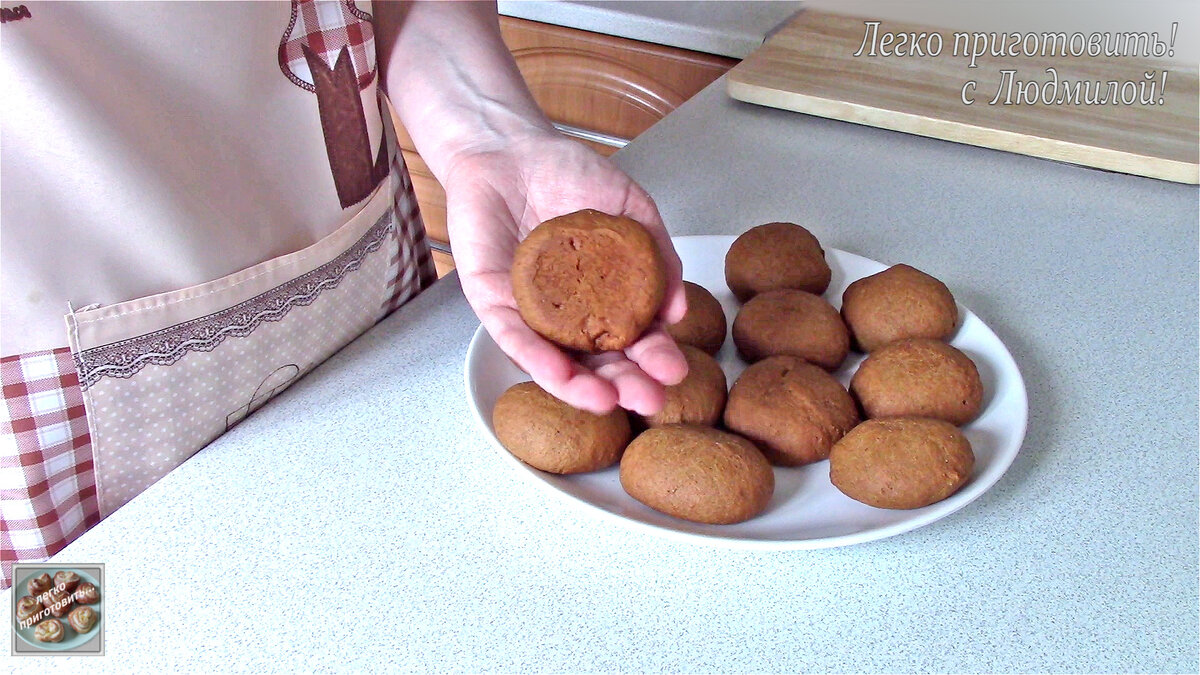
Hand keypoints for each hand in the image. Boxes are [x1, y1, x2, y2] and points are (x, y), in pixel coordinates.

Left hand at [442, 129, 687, 414]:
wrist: (511, 146)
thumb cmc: (568, 173)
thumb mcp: (631, 208)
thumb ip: (657, 252)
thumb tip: (679, 309)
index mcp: (603, 296)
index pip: (631, 337)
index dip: (653, 357)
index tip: (675, 372)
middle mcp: (568, 313)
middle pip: (597, 360)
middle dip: (625, 385)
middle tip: (651, 400)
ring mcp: (528, 311)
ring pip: (554, 360)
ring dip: (581, 386)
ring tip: (609, 402)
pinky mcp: (490, 300)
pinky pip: (512, 336)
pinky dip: (535, 357)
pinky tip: (560, 375)